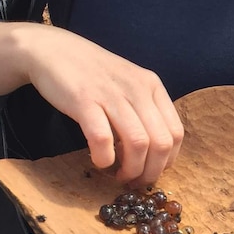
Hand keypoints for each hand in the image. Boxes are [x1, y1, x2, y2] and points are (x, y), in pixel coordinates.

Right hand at [23, 24, 184, 185]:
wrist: (57, 51)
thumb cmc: (95, 73)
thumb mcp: (129, 85)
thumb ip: (143, 111)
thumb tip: (153, 152)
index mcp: (152, 86)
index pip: (176, 132)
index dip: (167, 161)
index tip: (150, 172)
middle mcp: (138, 89)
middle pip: (161, 142)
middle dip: (150, 172)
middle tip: (133, 181)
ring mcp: (112, 95)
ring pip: (138, 143)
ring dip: (130, 170)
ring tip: (117, 176)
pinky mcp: (84, 101)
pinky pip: (102, 139)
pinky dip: (104, 159)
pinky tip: (99, 161)